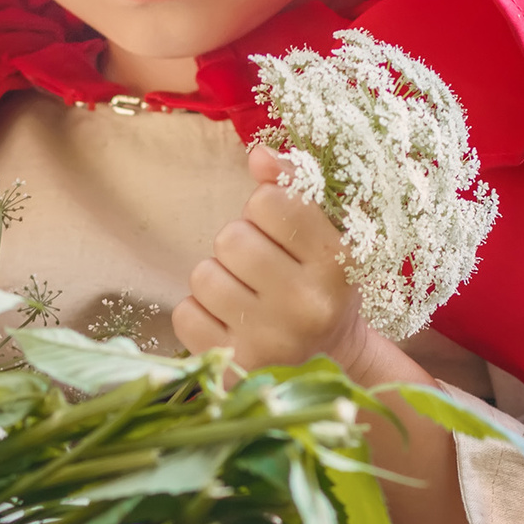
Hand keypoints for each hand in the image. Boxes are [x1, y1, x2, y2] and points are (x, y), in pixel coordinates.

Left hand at [174, 145, 377, 376]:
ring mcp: (270, 340)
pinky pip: (185, 314)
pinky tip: (229, 321)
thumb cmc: (321, 287)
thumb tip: (258, 156)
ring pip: (204, 275)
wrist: (329, 363)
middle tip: (259, 267)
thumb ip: (294, 188)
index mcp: (337, 262)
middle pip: (232, 238)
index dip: (265, 209)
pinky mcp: (235, 366)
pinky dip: (199, 313)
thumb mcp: (324, 236)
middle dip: (239, 245)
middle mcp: (307, 304)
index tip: (280, 231)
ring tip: (245, 295)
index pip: (271, 201)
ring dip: (217, 278)